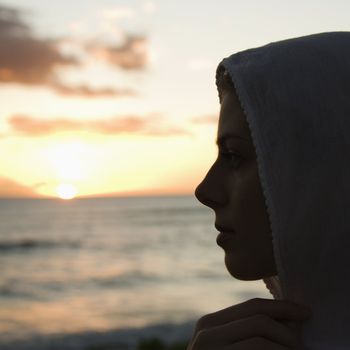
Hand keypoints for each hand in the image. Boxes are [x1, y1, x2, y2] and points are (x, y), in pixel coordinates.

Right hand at [186, 297, 311, 349]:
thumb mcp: (226, 346)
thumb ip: (248, 332)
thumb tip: (289, 322)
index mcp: (210, 323)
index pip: (253, 306)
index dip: (282, 307)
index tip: (305, 313)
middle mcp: (206, 332)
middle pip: (259, 319)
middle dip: (288, 331)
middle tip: (305, 347)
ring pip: (261, 339)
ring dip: (287, 348)